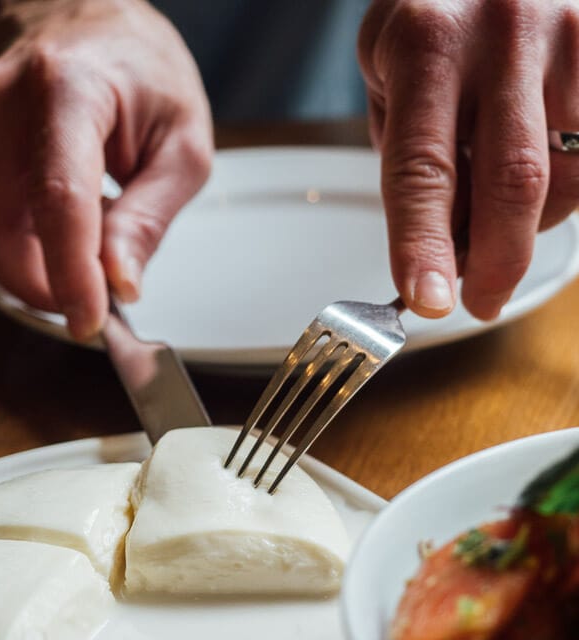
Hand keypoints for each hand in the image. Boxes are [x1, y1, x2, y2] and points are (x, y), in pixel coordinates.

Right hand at [0, 0, 212, 339]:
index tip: (89, 321)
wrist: (77, 8)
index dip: (71, 274)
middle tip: (98, 297)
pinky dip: (18, 242)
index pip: (59, 199)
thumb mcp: (180, 143)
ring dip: (32, 264)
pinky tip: (56, 231)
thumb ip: (148, 218)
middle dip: (49, 283)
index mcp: (65, 90)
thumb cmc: (139, 67)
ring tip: (85, 250)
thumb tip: (120, 285)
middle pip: (1, 227)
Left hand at [359, 0, 576, 320]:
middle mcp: (504, 34)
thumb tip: (443, 244)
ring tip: (500, 216)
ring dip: (531, 225)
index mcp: (429, 44)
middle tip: (481, 300)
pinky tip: (539, 181)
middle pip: (512, 183)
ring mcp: (569, 37)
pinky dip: (566, 191)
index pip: (423, 168)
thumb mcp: (390, 69)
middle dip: (496, 263)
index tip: (428, 300)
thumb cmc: (437, 16)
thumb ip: (411, 152)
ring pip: (565, 178)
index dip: (424, 245)